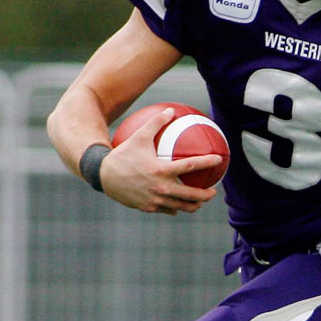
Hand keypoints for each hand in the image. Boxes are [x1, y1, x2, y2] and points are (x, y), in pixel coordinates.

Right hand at [101, 107, 219, 213]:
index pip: (191, 166)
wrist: (102, 175)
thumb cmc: (123, 154)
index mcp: (161, 170)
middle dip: (206, 194)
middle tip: (213, 190)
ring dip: (194, 205)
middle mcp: (160, 187)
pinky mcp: (148, 208)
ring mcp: (155, 200)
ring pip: (181, 206)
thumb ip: (156, 123)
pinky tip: (180, 204)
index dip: (207, 162)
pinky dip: (176, 208)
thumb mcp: (139, 136)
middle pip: (191, 194)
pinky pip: (167, 210)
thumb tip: (170, 110)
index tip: (218, 159)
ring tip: (200, 200)